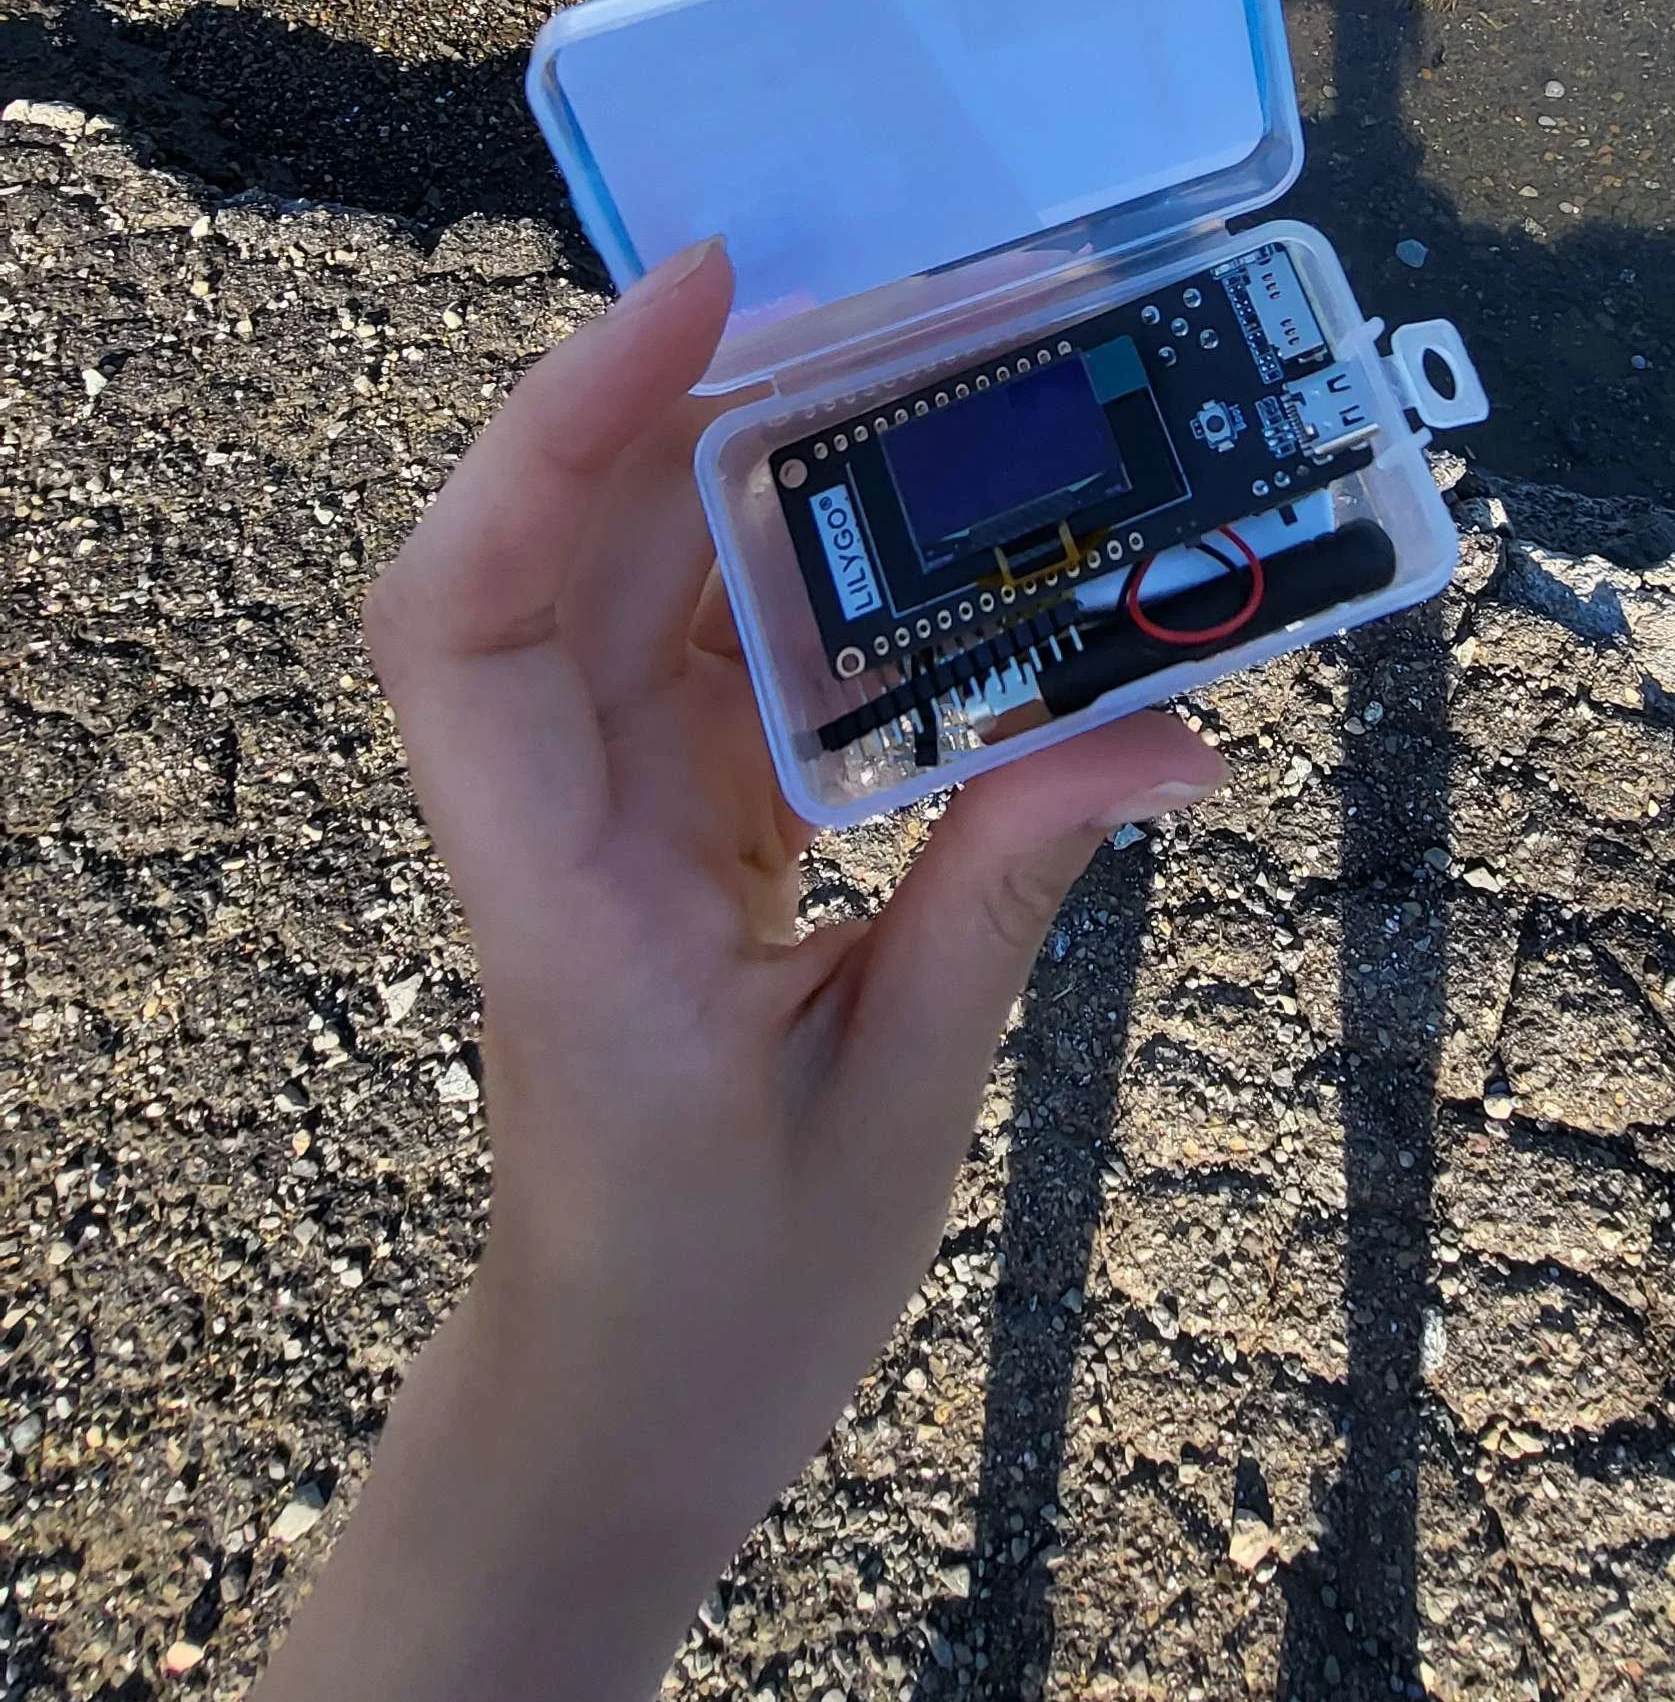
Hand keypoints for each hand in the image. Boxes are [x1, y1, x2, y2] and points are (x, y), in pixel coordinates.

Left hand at [365, 237, 1222, 1571]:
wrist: (625, 1417)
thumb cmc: (721, 1301)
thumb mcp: (896, 1101)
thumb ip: (1006, 887)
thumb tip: (1173, 731)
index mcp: (560, 899)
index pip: (474, 618)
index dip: (553, 434)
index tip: (700, 301)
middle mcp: (555, 820)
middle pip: (568, 547)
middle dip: (700, 391)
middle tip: (890, 283)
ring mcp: (604, 809)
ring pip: (646, 578)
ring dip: (765, 461)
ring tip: (934, 360)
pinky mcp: (669, 820)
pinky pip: (721, 650)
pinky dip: (813, 569)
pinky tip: (933, 521)